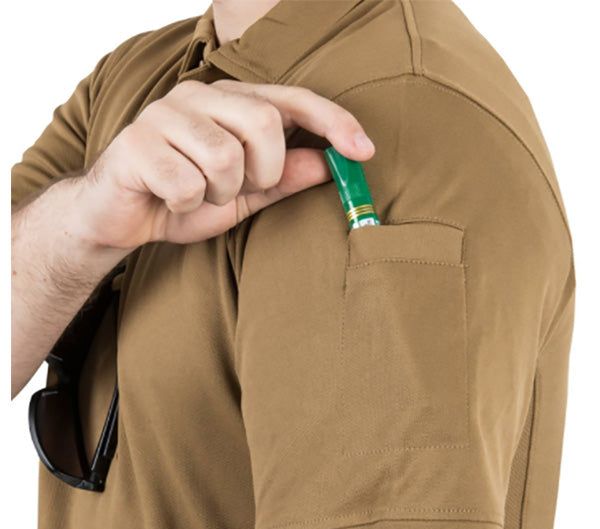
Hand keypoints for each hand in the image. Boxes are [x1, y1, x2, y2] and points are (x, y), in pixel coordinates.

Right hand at [75, 79, 375, 248]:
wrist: (122, 216)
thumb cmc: (185, 198)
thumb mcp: (245, 194)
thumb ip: (284, 178)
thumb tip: (329, 164)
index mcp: (229, 102)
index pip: (291, 100)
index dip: (332, 122)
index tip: (363, 151)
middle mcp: (199, 97)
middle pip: (262, 124)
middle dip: (262, 172)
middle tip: (240, 188)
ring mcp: (164, 114)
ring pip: (224, 157)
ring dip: (219, 194)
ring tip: (199, 194)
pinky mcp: (136, 141)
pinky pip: (185, 183)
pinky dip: (186, 205)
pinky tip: (170, 199)